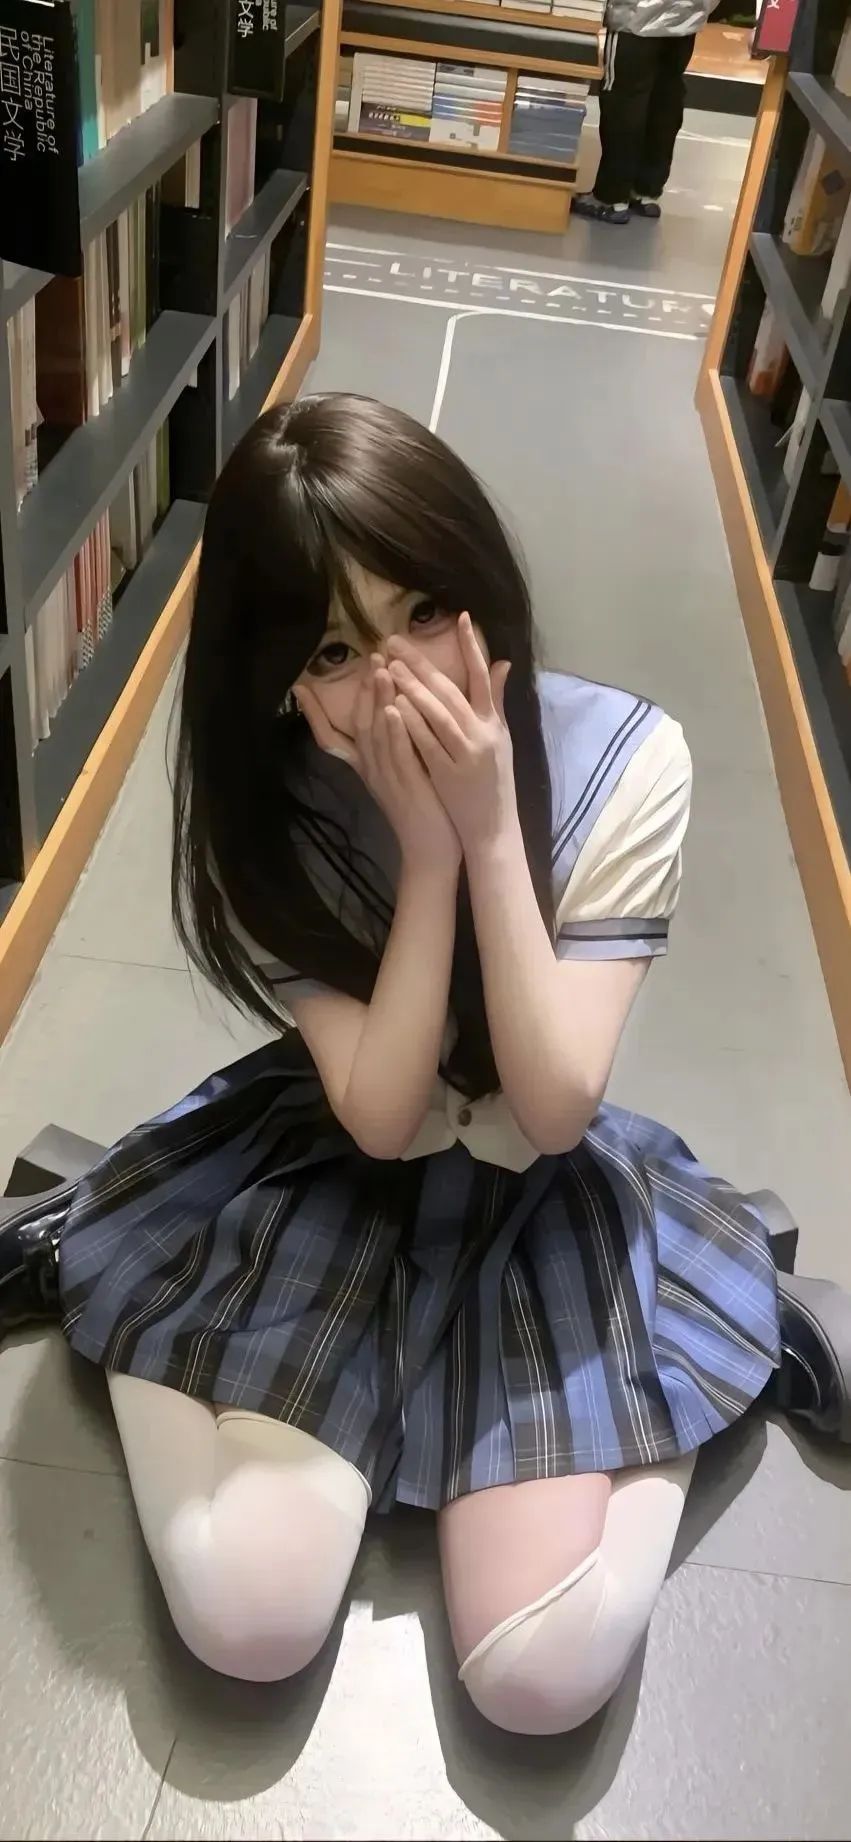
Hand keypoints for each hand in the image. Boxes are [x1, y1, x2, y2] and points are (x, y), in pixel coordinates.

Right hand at [295, 662, 461, 874]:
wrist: (430, 852)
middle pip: (358, 724)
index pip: (331, 738)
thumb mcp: (401, 773)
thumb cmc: (421, 809)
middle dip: (363, 690)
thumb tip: (391, 712)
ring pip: (376, 734)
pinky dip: (395, 731)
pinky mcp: (408, 786)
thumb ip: (396, 743)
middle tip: (371, 656)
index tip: (300, 687)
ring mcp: (387, 778)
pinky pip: (398, 755)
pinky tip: (396, 709)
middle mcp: (371, 771)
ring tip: (379, 671)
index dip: (313, 714)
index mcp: (366, 768)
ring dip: (377, 702)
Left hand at [387, 612, 516, 857]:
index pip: (484, 676)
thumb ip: (495, 701)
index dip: (472, 647)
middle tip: (395, 640)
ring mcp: (466, 753)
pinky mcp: (448, 773)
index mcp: (494, 723)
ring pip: (438, 713)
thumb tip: (503, 663)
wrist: (494, 829)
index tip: (461, 617)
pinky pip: (427, 743)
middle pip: (451, 690)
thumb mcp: (501, 739)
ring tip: (389, 665)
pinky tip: (393, 705)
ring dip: (413, 687)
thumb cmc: (494, 784)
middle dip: (422, 663)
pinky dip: (411, 723)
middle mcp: (482, 733)